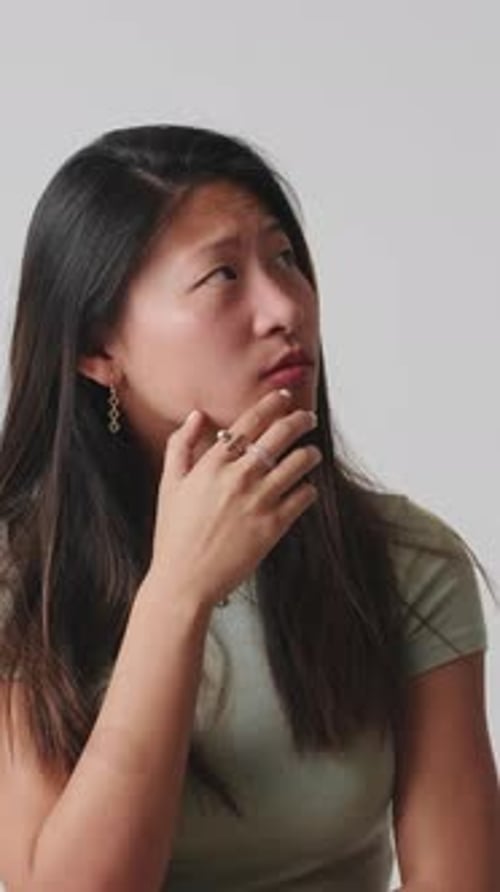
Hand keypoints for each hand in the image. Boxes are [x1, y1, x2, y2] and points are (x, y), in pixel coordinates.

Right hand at [147, 389, 321, 609]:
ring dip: (309, 453)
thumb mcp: (169, 484)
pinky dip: (309, 489)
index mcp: (213, 463)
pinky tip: (305, 489)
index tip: (284, 398)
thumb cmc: (174, 535)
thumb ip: (181, 445)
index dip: (272, 404)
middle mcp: (238, 477)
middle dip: (300, 420)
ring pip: (299, 462)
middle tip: (308, 418)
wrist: (184, 581)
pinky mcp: (274, 526)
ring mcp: (259, 500)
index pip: (250, 421)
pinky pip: (304, 496)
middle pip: (281, 434)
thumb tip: (197, 415)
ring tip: (311, 454)